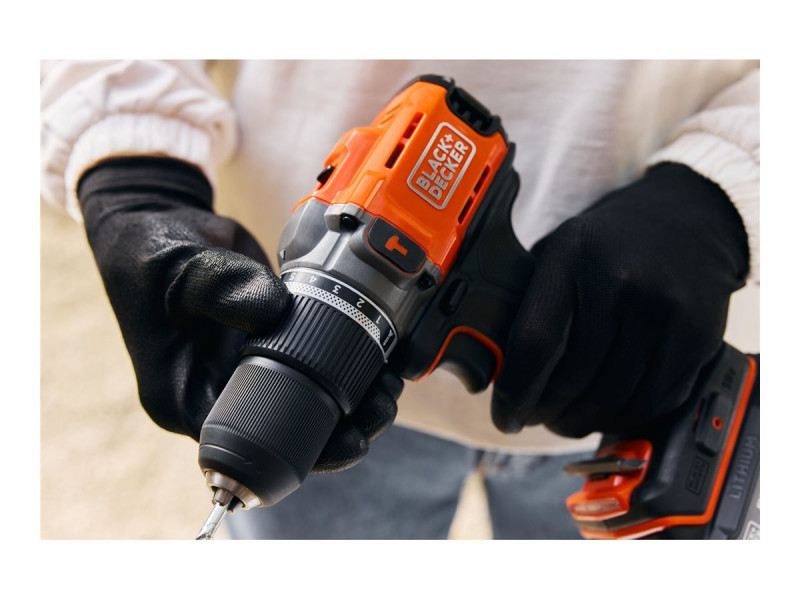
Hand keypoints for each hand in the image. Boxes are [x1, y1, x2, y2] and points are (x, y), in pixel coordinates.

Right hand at [79, 157, 401, 472]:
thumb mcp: (179, 269)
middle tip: (380, 408)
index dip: (301, 451)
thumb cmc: (154, 255)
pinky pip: (312, 367)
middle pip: (285, 434)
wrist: (163, 224)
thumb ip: (220, 287)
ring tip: (389, 384)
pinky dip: (346, 367)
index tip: (348, 439)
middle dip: (339, 430)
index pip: (247, 447)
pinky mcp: (269, 345)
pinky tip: (380, 358)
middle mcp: (218, 393)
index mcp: (185, 398)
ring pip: (306, 404)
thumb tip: (275, 307)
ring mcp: (246, 371)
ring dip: (351, 402)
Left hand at [491, 162, 749, 437]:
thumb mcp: (559, 250)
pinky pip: (653, 402)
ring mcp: (665, 313)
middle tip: (533, 417)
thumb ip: (529, 300)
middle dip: (545, 411)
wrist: (688, 219)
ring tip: (565, 420)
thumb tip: (497, 366)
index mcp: (573, 257)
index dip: (515, 391)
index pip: (535, 341)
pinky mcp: (698, 339)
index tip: (504, 415)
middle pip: (572, 378)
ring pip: (612, 399)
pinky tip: (603, 415)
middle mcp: (622, 284)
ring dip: (580, 422)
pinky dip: (621, 419)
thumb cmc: (609, 244)